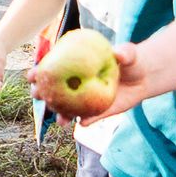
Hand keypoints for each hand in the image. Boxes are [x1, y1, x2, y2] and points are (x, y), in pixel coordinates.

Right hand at [29, 37, 155, 121]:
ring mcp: (85, 99)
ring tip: (61, 120)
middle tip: (38, 95)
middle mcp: (76, 84)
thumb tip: (118, 53)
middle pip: (53, 91)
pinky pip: (89, 119)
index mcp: (75, 67)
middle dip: (42, 94)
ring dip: (61, 115)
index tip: (31, 75)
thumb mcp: (129, 54)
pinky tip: (83, 124)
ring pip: (67, 109)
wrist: (144, 77)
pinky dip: (85, 122)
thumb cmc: (131, 60)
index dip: (39, 72)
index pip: (52, 68)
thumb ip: (124, 52)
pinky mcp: (97, 112)